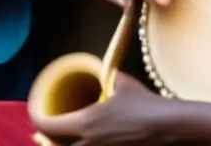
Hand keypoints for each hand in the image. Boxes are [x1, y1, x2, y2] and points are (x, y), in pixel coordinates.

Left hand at [31, 72, 174, 144]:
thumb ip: (104, 78)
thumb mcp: (121, 83)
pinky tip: (86, 141)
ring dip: (63, 144)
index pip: (46, 126)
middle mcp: (89, 144)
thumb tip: (98, 71)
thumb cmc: (147, 104)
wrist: (174, 128)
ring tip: (64, 137)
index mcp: (86, 123)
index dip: (36, 117)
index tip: (36, 111)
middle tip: (47, 128)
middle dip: (47, 138)